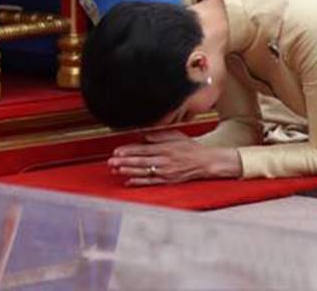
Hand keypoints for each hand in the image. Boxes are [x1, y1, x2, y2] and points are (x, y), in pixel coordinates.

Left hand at [107, 130, 241, 185]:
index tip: (117, 151)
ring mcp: (165, 173)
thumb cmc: (190, 147)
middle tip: (111, 161)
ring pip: (143, 173)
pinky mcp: (167, 181)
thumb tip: (143, 134)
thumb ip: (158, 135)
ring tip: (116, 170)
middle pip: (140, 162)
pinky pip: (150, 182)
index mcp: (165, 149)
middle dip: (124, 162)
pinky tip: (128, 182)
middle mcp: (164, 161)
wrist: (205, 162)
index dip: (129, 151)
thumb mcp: (175, 135)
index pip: (143, 150)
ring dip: (128, 172)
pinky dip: (138, 182)